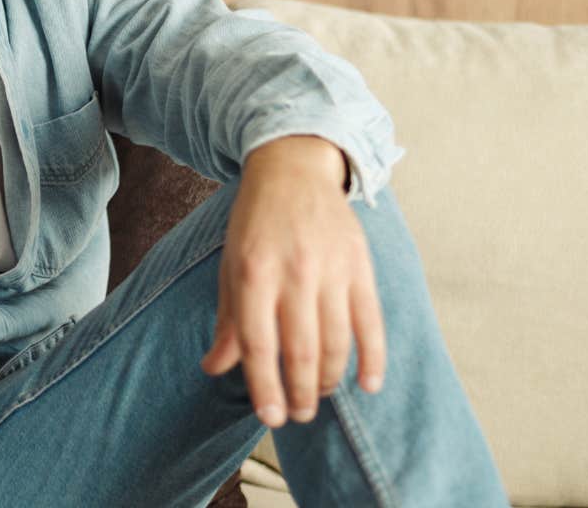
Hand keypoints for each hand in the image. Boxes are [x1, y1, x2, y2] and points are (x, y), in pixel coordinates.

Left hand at [200, 136, 386, 426]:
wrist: (293, 168)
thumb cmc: (255, 223)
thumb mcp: (230, 265)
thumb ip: (228, 319)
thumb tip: (214, 368)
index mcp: (253, 273)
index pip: (259, 344)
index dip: (265, 387)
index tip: (271, 417)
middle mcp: (294, 273)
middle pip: (302, 351)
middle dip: (300, 393)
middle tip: (297, 415)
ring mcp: (331, 270)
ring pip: (337, 343)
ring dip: (330, 380)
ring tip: (319, 397)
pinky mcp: (361, 266)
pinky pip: (371, 322)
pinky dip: (373, 358)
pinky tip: (369, 384)